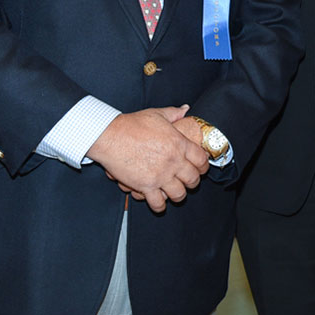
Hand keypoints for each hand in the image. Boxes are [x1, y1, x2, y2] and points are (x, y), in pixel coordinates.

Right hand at [87, 105, 207, 212]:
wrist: (110, 136)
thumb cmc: (132, 124)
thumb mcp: (157, 114)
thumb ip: (174, 113)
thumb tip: (186, 109)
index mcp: (179, 144)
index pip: (202, 160)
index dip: (204, 166)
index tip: (201, 168)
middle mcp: (173, 161)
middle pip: (193, 179)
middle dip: (193, 182)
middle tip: (188, 181)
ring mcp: (161, 176)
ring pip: (179, 194)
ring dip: (179, 195)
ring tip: (175, 193)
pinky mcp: (146, 186)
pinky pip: (158, 203)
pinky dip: (160, 205)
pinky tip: (159, 203)